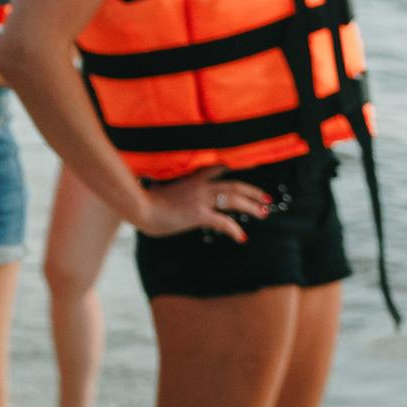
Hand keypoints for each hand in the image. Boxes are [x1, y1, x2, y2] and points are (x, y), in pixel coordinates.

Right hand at [134, 167, 268, 241]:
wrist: (140, 207)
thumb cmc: (144, 201)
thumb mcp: (160, 190)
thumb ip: (170, 190)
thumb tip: (165, 192)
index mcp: (191, 178)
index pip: (218, 169)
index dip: (236, 169)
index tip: (251, 171)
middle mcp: (200, 186)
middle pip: (233, 185)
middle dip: (252, 192)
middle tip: (266, 199)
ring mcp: (200, 199)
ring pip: (233, 199)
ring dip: (251, 206)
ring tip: (263, 213)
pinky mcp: (198, 214)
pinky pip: (223, 221)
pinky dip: (234, 229)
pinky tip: (241, 237)